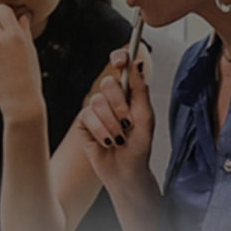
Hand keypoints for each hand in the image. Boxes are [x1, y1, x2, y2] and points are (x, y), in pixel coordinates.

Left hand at [0, 4, 42, 119]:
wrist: (20, 100)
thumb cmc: (29, 74)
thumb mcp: (30, 50)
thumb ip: (24, 30)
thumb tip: (23, 14)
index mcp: (15, 34)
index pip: (2, 10)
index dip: (4, 15)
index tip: (6, 23)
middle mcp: (0, 40)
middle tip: (3, 42)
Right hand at [76, 50, 154, 187]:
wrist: (127, 171)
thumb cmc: (139, 147)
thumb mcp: (146, 117)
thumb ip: (140, 89)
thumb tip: (137, 64)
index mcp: (127, 92)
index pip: (120, 66)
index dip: (119, 59)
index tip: (120, 62)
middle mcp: (110, 98)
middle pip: (108, 83)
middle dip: (120, 106)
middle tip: (128, 122)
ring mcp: (95, 110)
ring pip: (97, 101)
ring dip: (112, 124)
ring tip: (119, 137)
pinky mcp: (84, 122)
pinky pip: (88, 116)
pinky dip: (102, 131)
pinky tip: (108, 141)